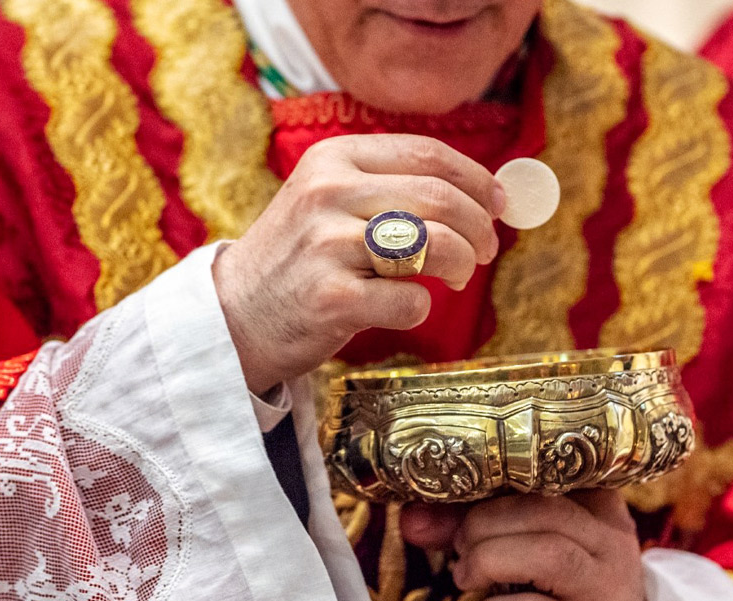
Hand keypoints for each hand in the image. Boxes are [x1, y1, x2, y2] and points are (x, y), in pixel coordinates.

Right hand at [213, 134, 504, 392]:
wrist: (235, 314)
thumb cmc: (301, 258)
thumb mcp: (331, 200)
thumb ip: (394, 188)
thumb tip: (486, 193)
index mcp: (333, 158)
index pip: (428, 154)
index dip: (476, 179)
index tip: (498, 204)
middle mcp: (328, 193)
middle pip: (440, 198)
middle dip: (479, 227)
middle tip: (485, 250)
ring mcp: (327, 245)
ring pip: (434, 244)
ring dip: (460, 264)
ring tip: (455, 277)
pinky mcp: (332, 299)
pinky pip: (412, 301)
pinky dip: (421, 308)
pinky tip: (403, 307)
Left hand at [401, 490, 651, 600]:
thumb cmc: (565, 592)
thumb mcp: (532, 550)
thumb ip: (477, 528)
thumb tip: (411, 519)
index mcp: (596, 503)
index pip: (542, 472)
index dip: (486, 482)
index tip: (446, 496)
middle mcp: (608, 539)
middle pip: (542, 507)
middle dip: (483, 523)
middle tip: (460, 547)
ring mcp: (604, 587)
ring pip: (546, 553)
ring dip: (489, 560)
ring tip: (467, 576)